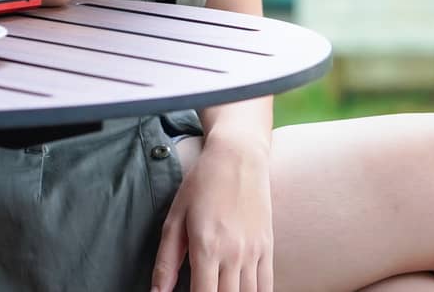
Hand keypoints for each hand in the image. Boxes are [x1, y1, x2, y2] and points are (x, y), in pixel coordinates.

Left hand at [152, 134, 272, 291]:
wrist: (239, 155)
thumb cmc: (202, 183)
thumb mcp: (175, 218)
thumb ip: (166, 261)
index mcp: (206, 248)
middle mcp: (233, 253)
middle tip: (204, 291)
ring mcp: (254, 251)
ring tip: (221, 291)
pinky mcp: (268, 246)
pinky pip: (267, 285)